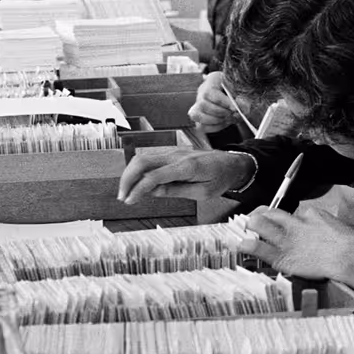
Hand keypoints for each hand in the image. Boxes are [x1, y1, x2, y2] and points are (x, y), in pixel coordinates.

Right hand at [118, 149, 252, 202]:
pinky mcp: (171, 153)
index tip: (129, 201)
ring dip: (130, 174)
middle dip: (127, 179)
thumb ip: (177, 191)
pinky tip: (136, 185)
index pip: (154, 176)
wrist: (231, 163)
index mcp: (187, 167)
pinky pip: (149, 159)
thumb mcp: (203, 193)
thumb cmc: (220, 179)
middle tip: (122, 197)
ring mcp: (172, 152)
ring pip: (142, 158)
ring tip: (126, 193)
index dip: (138, 189)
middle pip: (142, 161)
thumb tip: (153, 192)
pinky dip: (138, 171)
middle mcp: (176, 155)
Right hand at [189, 72, 238, 133]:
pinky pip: (201, 126)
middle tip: (233, 114)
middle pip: (203, 104)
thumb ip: (243, 99)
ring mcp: (198, 105)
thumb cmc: (238, 90)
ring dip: (216, 120)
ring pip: (198, 116)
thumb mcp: (242, 90)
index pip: (210, 92)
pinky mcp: (199, 117)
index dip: (223, 102)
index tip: (235, 109)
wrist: (236, 95)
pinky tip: (225, 122)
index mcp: (212, 80)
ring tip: (230, 119)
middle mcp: (201, 91)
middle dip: (220, 112)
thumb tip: (242, 108)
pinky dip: (214, 127)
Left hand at [239, 206, 353, 282]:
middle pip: (271, 212)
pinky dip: (248, 247)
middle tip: (251, 220)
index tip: (274, 220)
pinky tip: (240, 246)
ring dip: (250, 225)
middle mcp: (296, 223)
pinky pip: (262, 249)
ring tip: (242, 229)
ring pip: (262, 224)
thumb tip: (313, 232)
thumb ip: (320, 228)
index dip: (281, 218)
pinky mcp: (286, 257)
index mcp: (312, 214)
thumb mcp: (335, 229)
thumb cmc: (352, 247)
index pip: (291, 213)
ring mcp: (289, 239)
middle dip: (259, 214)